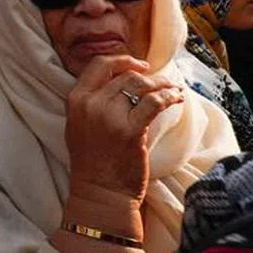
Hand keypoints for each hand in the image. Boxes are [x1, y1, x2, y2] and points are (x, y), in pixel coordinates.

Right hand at [65, 55, 184, 200]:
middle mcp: (91, 104)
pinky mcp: (131, 131)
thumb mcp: (79, 124)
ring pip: (141, 86)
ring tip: (174, 89)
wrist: (100, 192)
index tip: (139, 64)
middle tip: (163, 81)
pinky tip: (177, 98)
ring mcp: (110, 117)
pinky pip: (154, 103)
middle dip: (148, 77)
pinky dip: (169, 97)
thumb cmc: (92, 161)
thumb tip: (120, 81)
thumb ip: (92, 101)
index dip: (122, 60)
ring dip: (162, 85)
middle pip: (125, 76)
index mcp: (75, 100)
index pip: (99, 65)